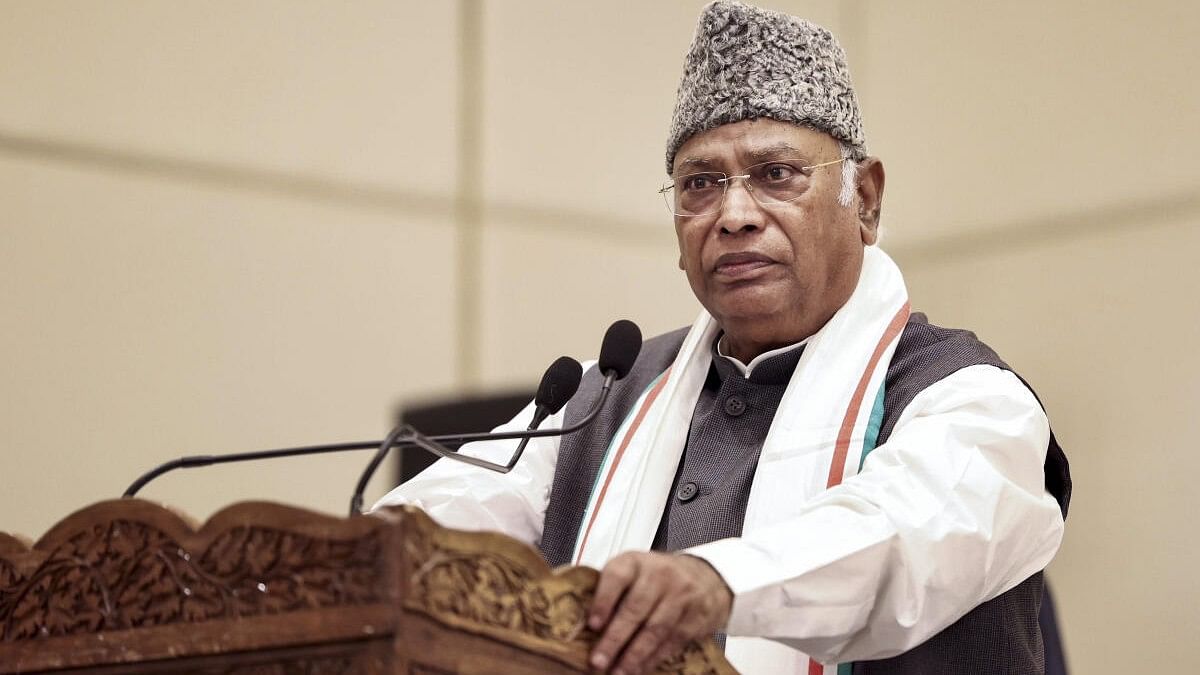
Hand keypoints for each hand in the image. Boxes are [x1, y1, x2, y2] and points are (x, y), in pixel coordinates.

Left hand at [587, 551, 732, 674]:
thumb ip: (610, 592)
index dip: (603, 601)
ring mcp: (682, 593)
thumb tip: (581, 627)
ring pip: (655, 628)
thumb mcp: (632, 573)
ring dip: (634, 655)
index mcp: (635, 562)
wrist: (704, 577)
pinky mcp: (698, 614)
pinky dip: (654, 658)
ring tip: (618, 672)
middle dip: (615, 639)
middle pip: (635, 609)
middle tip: (598, 661)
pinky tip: (640, 668)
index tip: (592, 625)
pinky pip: (673, 640)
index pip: (617, 577)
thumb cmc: (656, 579)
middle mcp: (659, 573)